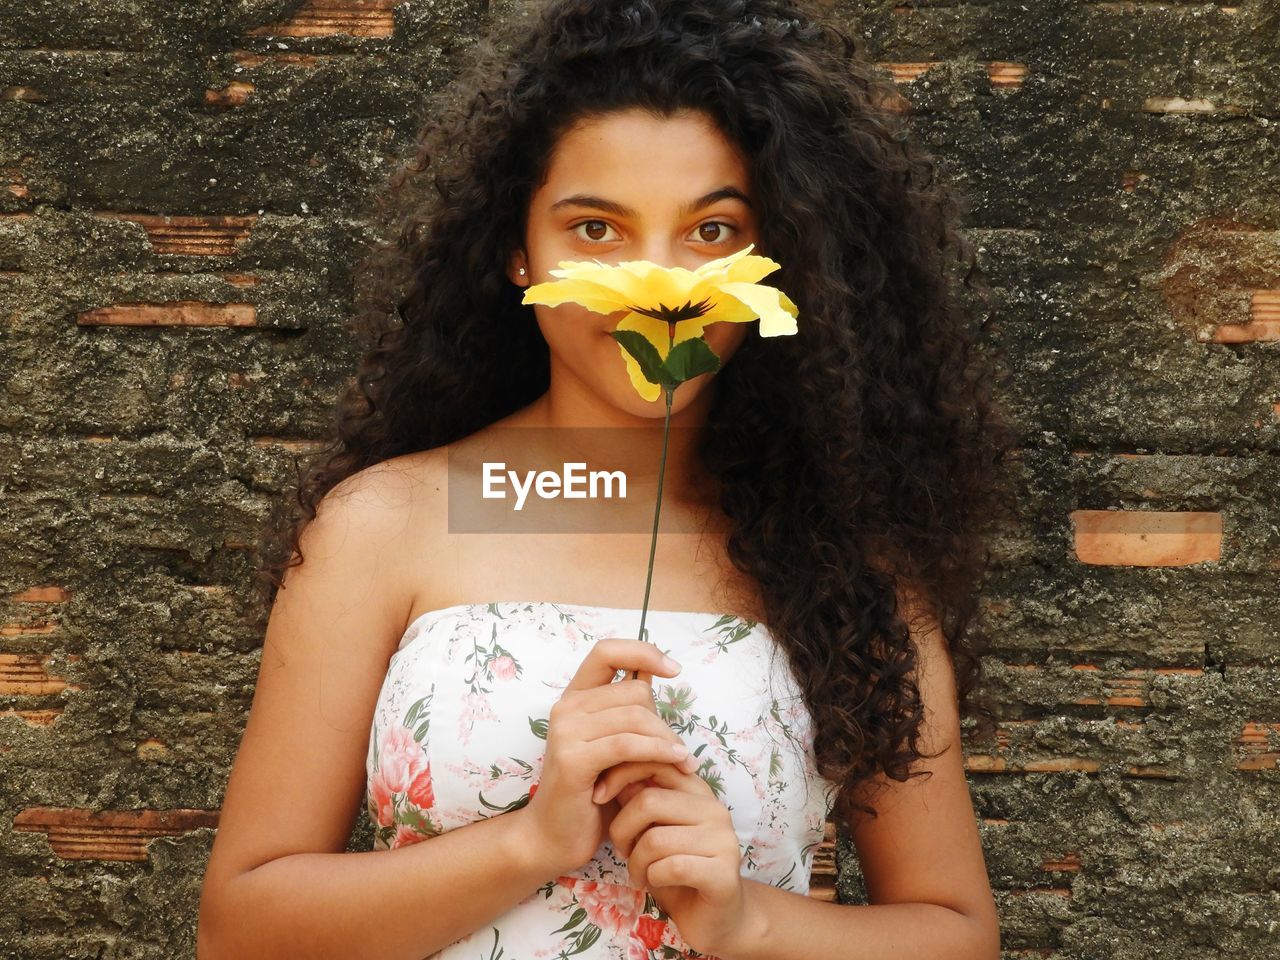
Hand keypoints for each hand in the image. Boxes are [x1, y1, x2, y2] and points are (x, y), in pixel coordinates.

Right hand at [522, 638, 689, 876]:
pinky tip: (676, 762)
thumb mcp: (615, 745)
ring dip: (667, 741)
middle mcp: (566, 708)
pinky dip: (657, 752)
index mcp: (575, 698)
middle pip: (634, 691)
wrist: (554, 837)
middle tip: (677, 749)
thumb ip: (629, 711)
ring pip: (635, 717)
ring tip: (683, 761)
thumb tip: (657, 671)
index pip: (606, 651)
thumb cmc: (591, 793)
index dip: (642, 651)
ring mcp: (566, 731)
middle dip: (664, 720)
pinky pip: (627, 745)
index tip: (674, 669)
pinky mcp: (573, 759)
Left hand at [594, 760, 747, 956]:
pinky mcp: (723, 873)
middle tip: (622, 850)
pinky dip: (652, 877)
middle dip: (622, 829)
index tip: (599, 796)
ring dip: (636, 861)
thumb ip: (639, 800)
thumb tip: (609, 769)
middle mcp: (714, 809)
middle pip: (649, 802)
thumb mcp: (651, 828)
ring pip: (655, 839)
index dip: (621, 775)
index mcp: (698, 792)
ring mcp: (723, 840)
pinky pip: (671, 867)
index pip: (656, 763)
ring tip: (639, 873)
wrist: (712, 918)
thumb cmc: (675, 870)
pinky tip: (654, 883)